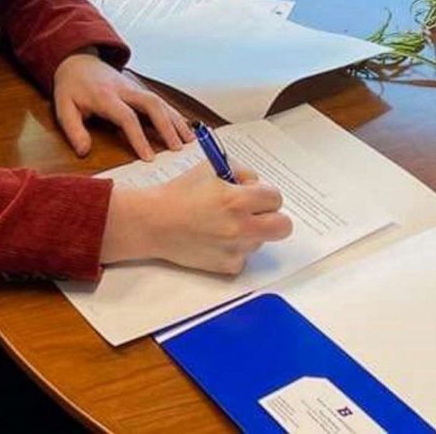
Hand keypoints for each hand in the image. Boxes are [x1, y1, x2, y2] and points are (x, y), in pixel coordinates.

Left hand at [53, 51, 191, 159]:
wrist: (78, 60)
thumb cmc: (71, 87)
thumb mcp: (63, 107)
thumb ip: (73, 130)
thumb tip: (84, 151)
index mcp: (105, 96)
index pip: (127, 117)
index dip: (139, 137)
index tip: (149, 158)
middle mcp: (124, 89)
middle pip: (152, 104)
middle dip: (167, 126)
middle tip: (177, 148)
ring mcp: (134, 87)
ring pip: (160, 101)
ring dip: (176, 120)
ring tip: (190, 141)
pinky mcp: (139, 89)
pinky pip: (160, 100)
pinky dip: (174, 114)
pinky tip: (185, 128)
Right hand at [101, 161, 293, 274]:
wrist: (153, 222)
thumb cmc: (179, 193)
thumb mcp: (211, 168)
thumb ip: (240, 173)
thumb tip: (255, 184)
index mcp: (236, 200)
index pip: (275, 198)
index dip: (264, 193)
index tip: (254, 193)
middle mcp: (239, 227)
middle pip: (283, 226)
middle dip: (273, 217)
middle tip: (258, 212)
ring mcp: (234, 250)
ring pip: (261, 240)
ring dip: (251, 231)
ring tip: (225, 223)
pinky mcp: (226, 266)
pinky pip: (245, 257)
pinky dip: (236, 249)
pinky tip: (218, 239)